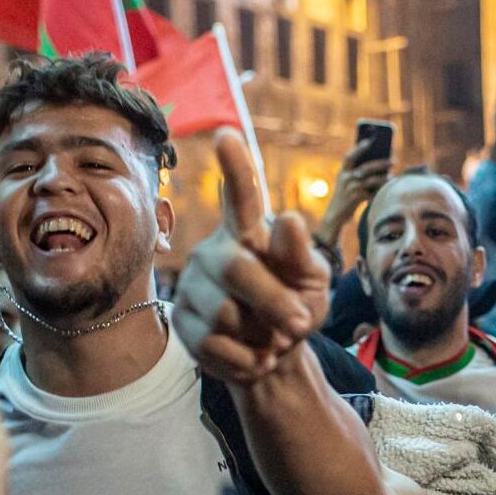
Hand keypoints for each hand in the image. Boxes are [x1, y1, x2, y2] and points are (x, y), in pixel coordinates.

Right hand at [173, 130, 330, 384]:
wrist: (276, 356)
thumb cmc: (297, 304)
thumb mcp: (314, 281)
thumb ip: (301, 255)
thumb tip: (288, 219)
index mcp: (250, 232)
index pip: (242, 196)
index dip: (235, 168)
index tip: (227, 134)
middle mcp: (214, 251)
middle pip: (238, 270)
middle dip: (275, 303)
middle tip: (300, 324)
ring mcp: (193, 286)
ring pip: (226, 315)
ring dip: (262, 336)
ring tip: (269, 335)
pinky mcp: (181, 321)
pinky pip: (215, 346)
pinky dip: (247, 359)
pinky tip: (252, 354)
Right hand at [317, 138, 391, 245]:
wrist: (335, 215)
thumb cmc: (345, 196)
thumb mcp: (347, 183)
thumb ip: (357, 174)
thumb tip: (379, 166)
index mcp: (342, 172)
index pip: (349, 157)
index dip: (358, 148)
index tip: (369, 141)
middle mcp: (345, 179)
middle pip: (366, 167)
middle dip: (381, 163)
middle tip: (393, 161)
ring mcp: (350, 189)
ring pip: (372, 180)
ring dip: (384, 178)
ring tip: (392, 176)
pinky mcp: (355, 199)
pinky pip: (372, 192)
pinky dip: (380, 191)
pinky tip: (388, 189)